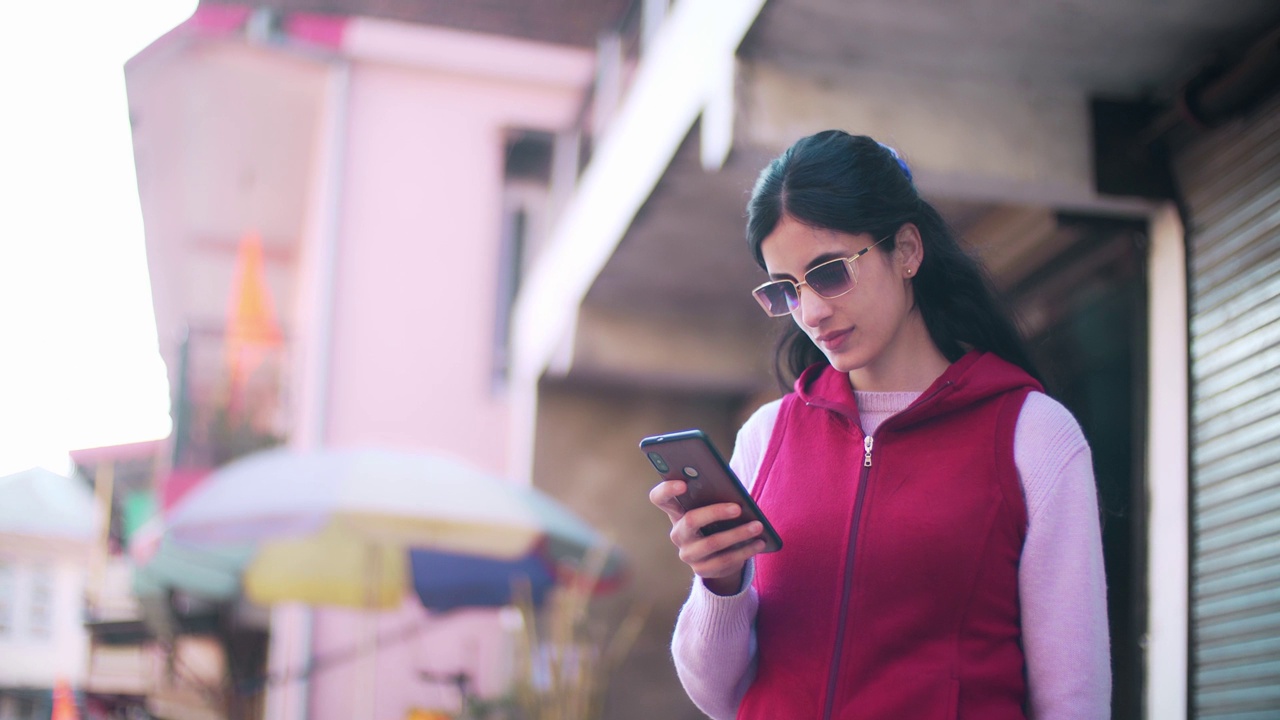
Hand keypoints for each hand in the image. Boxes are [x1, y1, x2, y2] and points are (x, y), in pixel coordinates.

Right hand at [648, 479, 767, 594]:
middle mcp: (677, 533)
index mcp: (676, 511)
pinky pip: (725, 560)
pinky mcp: (702, 569)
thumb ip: (716, 496)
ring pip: (712, 543)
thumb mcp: (714, 508)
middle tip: (738, 508)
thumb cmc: (718, 522)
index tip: (684, 483)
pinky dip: (745, 550)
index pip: (659, 498)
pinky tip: (760, 542)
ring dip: (738, 533)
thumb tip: (735, 493)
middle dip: (715, 512)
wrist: (720, 557)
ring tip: (758, 526)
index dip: (667, 490)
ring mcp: (688, 553)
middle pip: (690, 520)